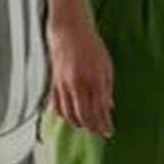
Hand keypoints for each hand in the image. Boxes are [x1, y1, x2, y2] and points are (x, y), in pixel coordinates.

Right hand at [48, 11, 114, 134]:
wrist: (69, 30)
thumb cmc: (91, 44)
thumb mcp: (106, 64)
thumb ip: (107, 88)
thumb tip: (109, 107)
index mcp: (94, 80)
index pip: (99, 110)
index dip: (104, 124)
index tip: (109, 131)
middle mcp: (78, 85)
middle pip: (84, 116)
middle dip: (92, 128)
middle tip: (98, 133)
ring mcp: (64, 85)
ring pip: (68, 114)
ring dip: (77, 123)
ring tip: (86, 126)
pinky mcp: (54, 82)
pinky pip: (56, 105)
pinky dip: (62, 114)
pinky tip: (68, 117)